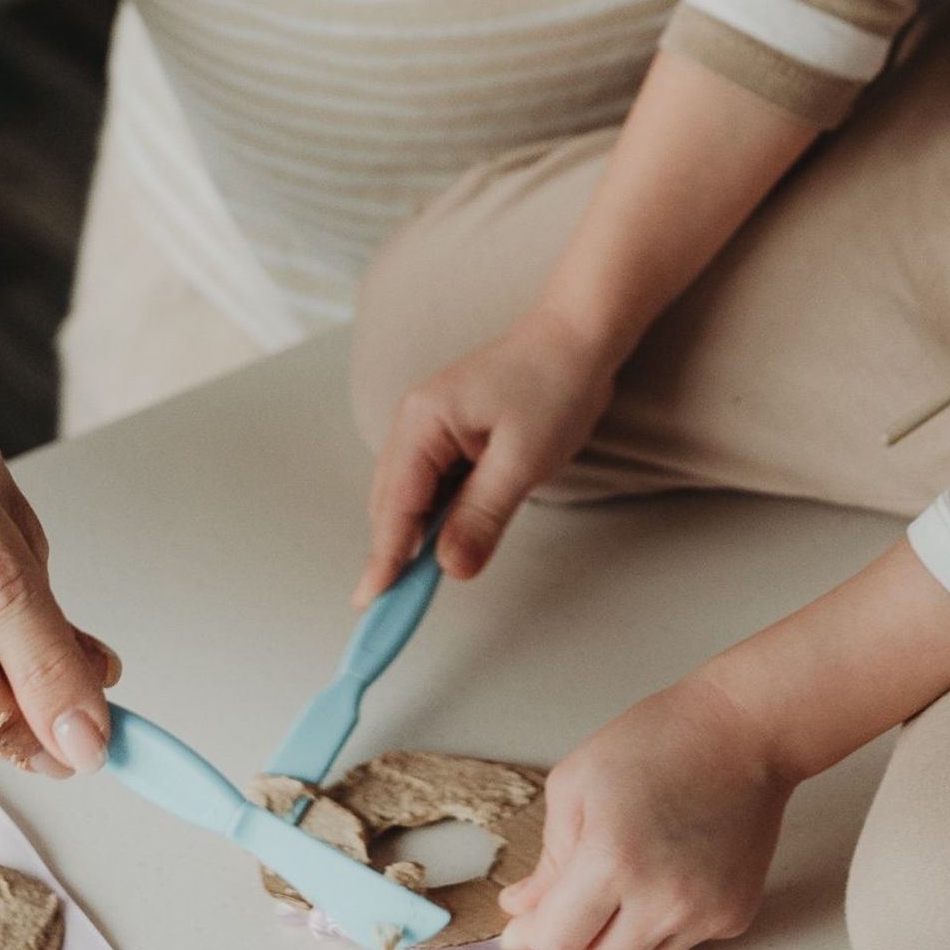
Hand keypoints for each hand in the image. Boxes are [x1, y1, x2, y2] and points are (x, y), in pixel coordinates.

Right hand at [356, 303, 613, 601]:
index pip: (396, 506)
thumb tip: (449, 567)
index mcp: (422, 422)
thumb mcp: (522, 459)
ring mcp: (430, 428)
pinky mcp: (450, 436)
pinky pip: (433, 487)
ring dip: (415, 538)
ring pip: (411, 499)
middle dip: (393, 555)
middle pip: (392, 505)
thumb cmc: (554, 385)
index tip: (372, 604)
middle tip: (395, 610)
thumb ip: (482, 515)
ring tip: (416, 586)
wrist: (578, 339)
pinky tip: (448, 540)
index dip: (385, 559)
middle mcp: (415, 424)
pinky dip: (435, 518)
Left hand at [495, 677, 792, 949]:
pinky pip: (681, 943)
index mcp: (612, 860)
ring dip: (618, 936)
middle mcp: (663, 899)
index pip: (558, 942)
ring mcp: (704, 912)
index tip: (522, 929)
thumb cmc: (659, 741)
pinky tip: (664, 873)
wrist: (742, 732)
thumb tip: (524, 909)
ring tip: (624, 875)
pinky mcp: (733, 915)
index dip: (533, 936)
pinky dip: (661, 923)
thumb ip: (548, 857)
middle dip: (574, 939)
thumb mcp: (577, 783)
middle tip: (571, 901)